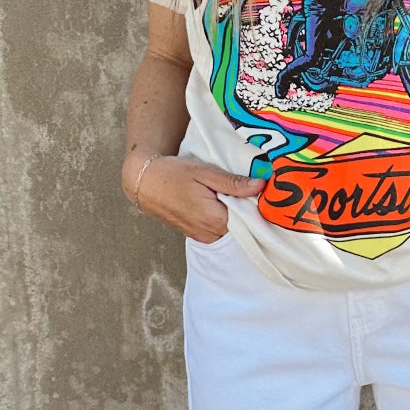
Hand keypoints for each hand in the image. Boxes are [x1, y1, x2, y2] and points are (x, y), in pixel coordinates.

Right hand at [122, 153, 263, 242]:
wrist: (145, 183)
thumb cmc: (174, 174)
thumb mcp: (205, 172)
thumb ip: (233, 183)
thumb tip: (260, 186)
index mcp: (215, 219)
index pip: (250, 219)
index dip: (259, 205)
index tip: (264, 192)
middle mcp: (211, 234)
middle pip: (242, 226)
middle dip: (248, 210)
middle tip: (251, 189)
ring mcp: (204, 237)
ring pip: (232, 229)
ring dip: (237, 214)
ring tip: (235, 195)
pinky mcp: (198, 236)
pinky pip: (221, 230)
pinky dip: (226, 219)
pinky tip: (223, 203)